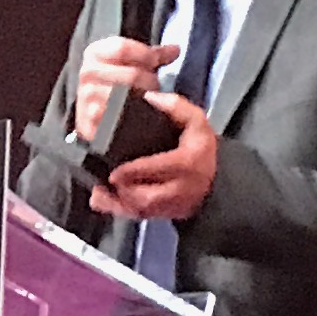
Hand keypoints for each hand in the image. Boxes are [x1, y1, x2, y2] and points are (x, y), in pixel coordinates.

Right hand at [70, 34, 177, 147]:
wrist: (94, 112)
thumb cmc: (116, 84)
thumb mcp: (131, 63)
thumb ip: (153, 55)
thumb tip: (175, 50)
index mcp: (95, 53)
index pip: (122, 48)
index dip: (146, 55)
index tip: (158, 62)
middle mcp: (87, 72)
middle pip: (131, 74)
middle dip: (150, 81)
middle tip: (156, 86)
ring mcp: (87, 97)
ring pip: (126, 96)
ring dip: (144, 100)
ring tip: (148, 101)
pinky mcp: (89, 119)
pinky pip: (117, 116)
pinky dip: (132, 115)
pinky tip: (138, 114)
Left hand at [89, 94, 217, 220]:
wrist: (214, 181)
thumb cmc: (201, 150)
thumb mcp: (196, 121)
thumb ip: (175, 106)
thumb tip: (149, 98)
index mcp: (187, 162)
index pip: (158, 168)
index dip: (133, 171)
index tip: (115, 170)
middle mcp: (180, 189)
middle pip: (147, 196)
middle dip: (124, 189)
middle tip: (108, 177)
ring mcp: (171, 206)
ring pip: (140, 210)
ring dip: (117, 200)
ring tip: (102, 186)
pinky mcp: (162, 215)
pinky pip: (136, 217)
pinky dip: (116, 209)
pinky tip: (102, 199)